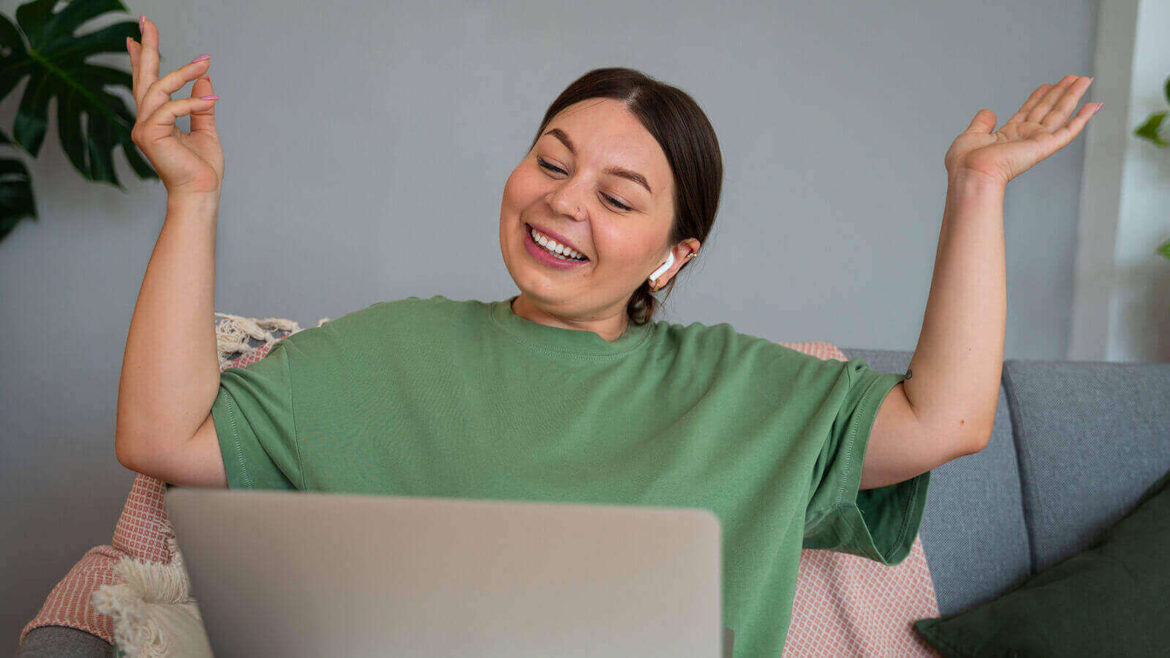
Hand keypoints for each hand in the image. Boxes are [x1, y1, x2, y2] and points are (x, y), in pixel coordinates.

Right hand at [127, 17, 223, 197]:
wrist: (201, 193)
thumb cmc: (202, 169)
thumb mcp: (205, 130)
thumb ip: (201, 106)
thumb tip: (204, 80)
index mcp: (156, 120)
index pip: (146, 84)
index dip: (141, 59)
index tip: (137, 36)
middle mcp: (144, 121)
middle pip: (143, 77)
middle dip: (146, 47)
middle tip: (146, 21)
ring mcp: (143, 128)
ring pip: (158, 88)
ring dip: (183, 72)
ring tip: (205, 62)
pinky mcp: (149, 135)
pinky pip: (171, 108)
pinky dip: (192, 102)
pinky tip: (210, 99)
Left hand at [944, 75, 1100, 185]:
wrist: (971, 173)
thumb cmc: (965, 162)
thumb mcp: (970, 135)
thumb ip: (981, 123)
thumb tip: (988, 112)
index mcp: (1007, 135)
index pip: (1028, 111)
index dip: (1039, 97)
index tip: (1049, 84)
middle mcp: (1024, 138)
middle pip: (1048, 109)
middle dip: (1061, 91)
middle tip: (1075, 77)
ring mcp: (1036, 141)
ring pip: (1060, 113)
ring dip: (1074, 96)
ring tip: (1085, 79)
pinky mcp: (1045, 146)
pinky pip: (1069, 130)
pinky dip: (1083, 118)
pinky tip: (1094, 105)